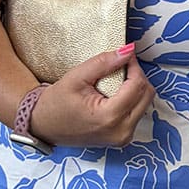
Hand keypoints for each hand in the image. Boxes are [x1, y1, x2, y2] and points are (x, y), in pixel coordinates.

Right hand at [30, 44, 154, 147]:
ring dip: (135, 88)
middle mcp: (121, 131)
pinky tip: (115, 93)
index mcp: (110, 117)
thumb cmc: (54, 104)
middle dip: (137, 76)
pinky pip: (137, 112)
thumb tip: (128, 50)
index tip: (126, 55)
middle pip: (146, 95)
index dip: (135, 66)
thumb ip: (103, 63)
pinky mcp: (123, 138)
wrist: (42, 126)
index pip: (137, 85)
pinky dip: (131, 99)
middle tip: (121, 66)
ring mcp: (123, 137)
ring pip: (145, 103)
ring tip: (116, 79)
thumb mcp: (76, 78)